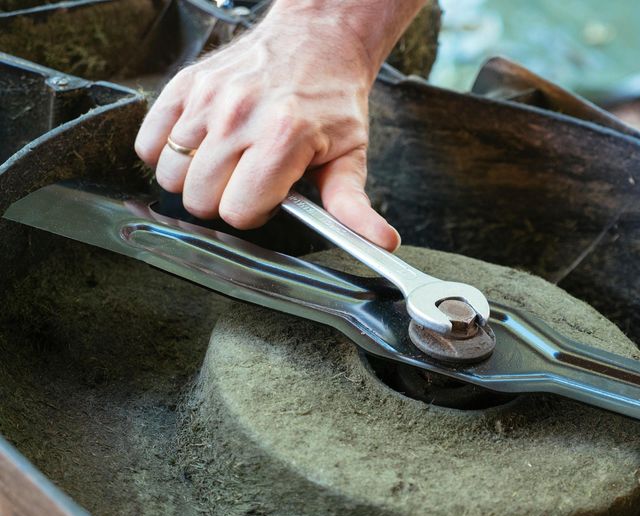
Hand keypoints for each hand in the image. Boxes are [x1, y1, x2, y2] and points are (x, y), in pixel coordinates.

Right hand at [134, 1, 421, 249]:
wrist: (318, 39)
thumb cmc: (333, 100)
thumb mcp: (351, 156)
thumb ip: (354, 206)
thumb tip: (382, 243)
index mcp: (282, 138)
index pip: (238, 211)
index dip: (253, 213)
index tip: (267, 198)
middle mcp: (238, 116)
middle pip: (199, 200)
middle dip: (223, 201)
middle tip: (247, 181)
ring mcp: (207, 99)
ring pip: (169, 175)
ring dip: (194, 180)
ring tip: (225, 164)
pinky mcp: (186, 85)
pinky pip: (148, 141)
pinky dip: (165, 154)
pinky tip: (198, 149)